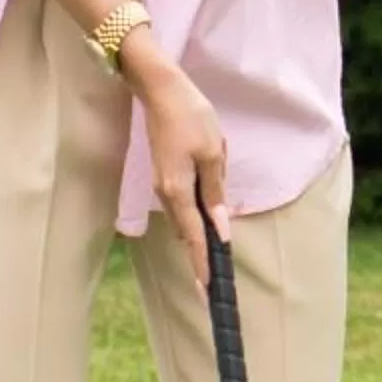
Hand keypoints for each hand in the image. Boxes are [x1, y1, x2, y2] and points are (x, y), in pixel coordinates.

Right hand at [129, 48, 229, 282]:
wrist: (161, 90)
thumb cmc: (191, 117)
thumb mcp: (213, 154)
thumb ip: (215, 192)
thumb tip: (219, 226)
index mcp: (178, 191)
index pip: (195, 237)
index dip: (203, 264)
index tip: (209, 291)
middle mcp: (166, 193)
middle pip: (187, 234)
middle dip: (199, 261)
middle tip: (210, 290)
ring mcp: (164, 185)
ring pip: (186, 220)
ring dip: (198, 240)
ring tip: (210, 267)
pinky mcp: (166, 175)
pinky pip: (183, 204)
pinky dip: (194, 219)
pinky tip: (205, 225)